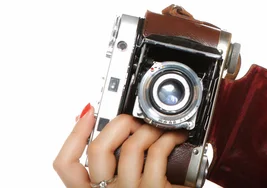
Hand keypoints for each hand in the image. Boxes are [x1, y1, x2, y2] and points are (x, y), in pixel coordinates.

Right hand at [54, 105, 188, 187]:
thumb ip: (107, 158)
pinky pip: (158, 152)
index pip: (65, 164)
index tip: (90, 112)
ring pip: (131, 147)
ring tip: (159, 130)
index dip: (75, 133)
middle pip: (98, 149)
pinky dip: (169, 137)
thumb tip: (90, 121)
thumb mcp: (123, 179)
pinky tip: (176, 138)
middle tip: (134, 120)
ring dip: (148, 129)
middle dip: (118, 123)